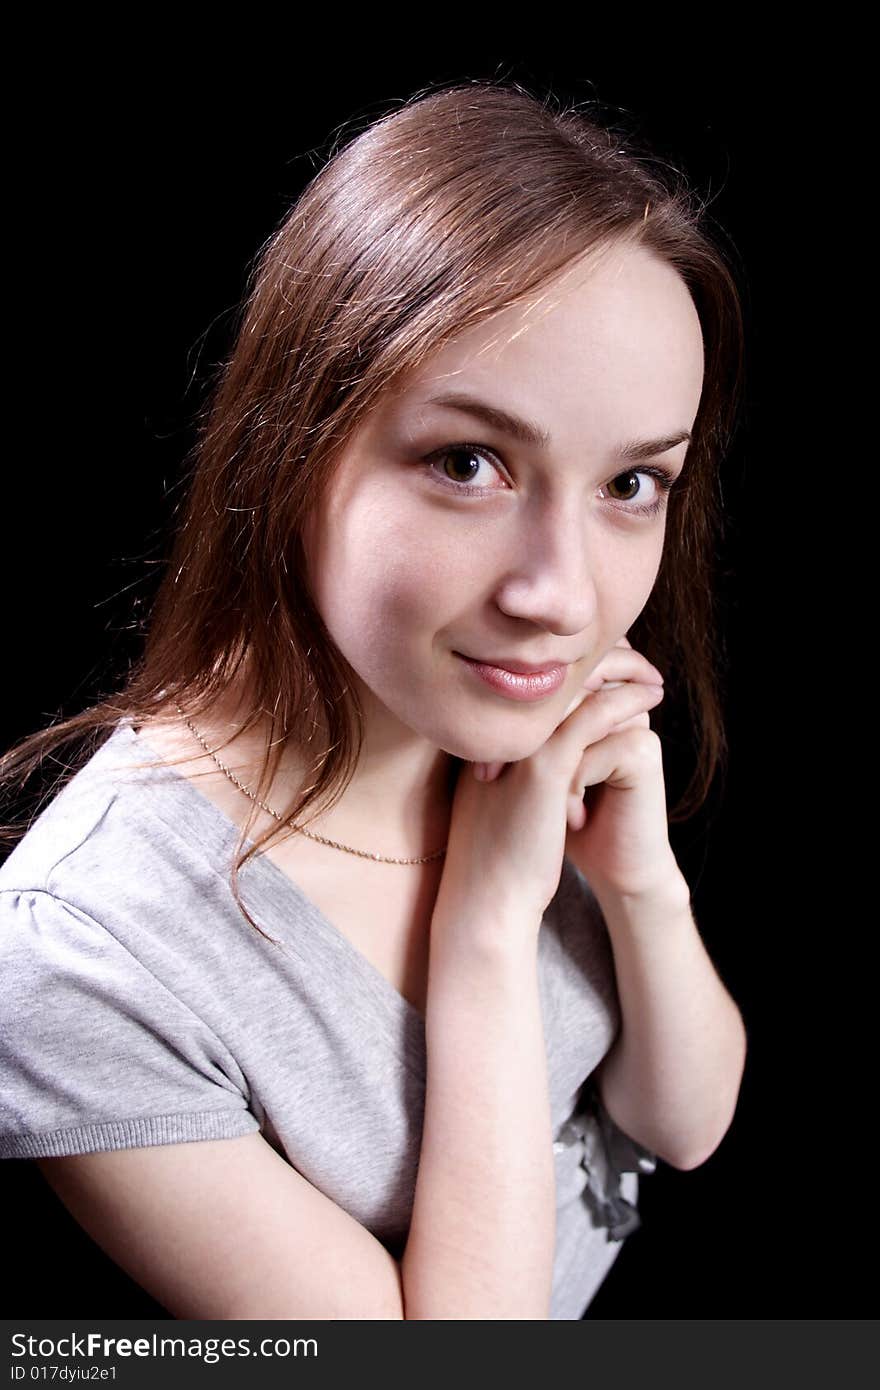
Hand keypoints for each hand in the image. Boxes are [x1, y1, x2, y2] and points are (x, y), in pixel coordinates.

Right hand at [436, 636, 682, 926]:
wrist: (483, 902)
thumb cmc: (495, 855)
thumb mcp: (498, 796)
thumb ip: (509, 761)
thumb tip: (543, 743)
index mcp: (480, 731)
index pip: (527, 674)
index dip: (571, 659)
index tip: (609, 658)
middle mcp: (492, 727)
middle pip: (547, 668)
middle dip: (597, 655)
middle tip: (636, 657)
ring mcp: (516, 744)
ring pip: (572, 684)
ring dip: (619, 669)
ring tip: (650, 675)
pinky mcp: (542, 768)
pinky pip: (590, 716)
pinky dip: (624, 699)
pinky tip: (650, 696)